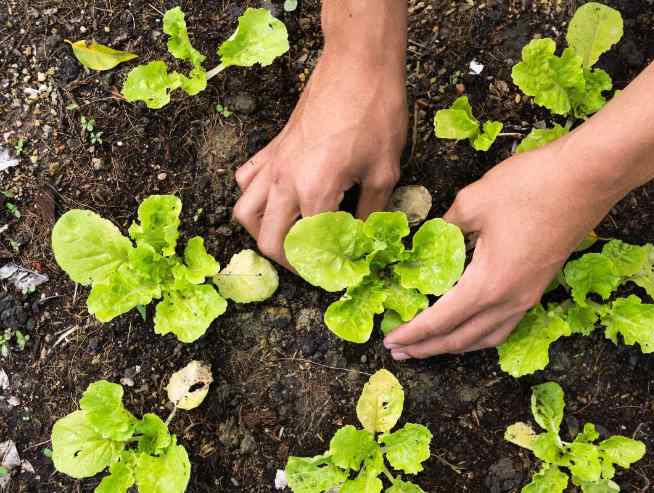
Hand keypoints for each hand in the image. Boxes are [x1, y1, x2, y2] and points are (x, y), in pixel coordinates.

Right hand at [233, 51, 406, 267]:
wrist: (357, 66)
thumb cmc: (376, 114)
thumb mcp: (384, 171)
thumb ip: (372, 212)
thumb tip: (365, 239)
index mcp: (315, 192)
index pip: (311, 247)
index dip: (326, 268)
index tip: (340, 274)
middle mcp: (285, 182)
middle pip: (269, 240)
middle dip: (289, 262)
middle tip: (313, 266)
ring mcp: (274, 164)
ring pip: (246, 212)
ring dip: (262, 233)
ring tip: (287, 239)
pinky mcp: (272, 147)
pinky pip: (248, 179)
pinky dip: (254, 197)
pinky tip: (276, 199)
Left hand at [383, 138, 624, 358]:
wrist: (588, 177)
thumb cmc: (530, 186)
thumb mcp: (473, 202)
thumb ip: (445, 227)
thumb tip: (429, 239)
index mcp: (488, 285)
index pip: (440, 321)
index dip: (412, 333)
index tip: (390, 340)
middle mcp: (509, 301)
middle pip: (461, 339)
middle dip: (427, 347)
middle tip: (399, 350)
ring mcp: (529, 296)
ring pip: (486, 337)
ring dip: (455, 345)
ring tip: (430, 346)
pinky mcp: (540, 286)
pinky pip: (504, 325)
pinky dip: (480, 334)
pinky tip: (470, 326)